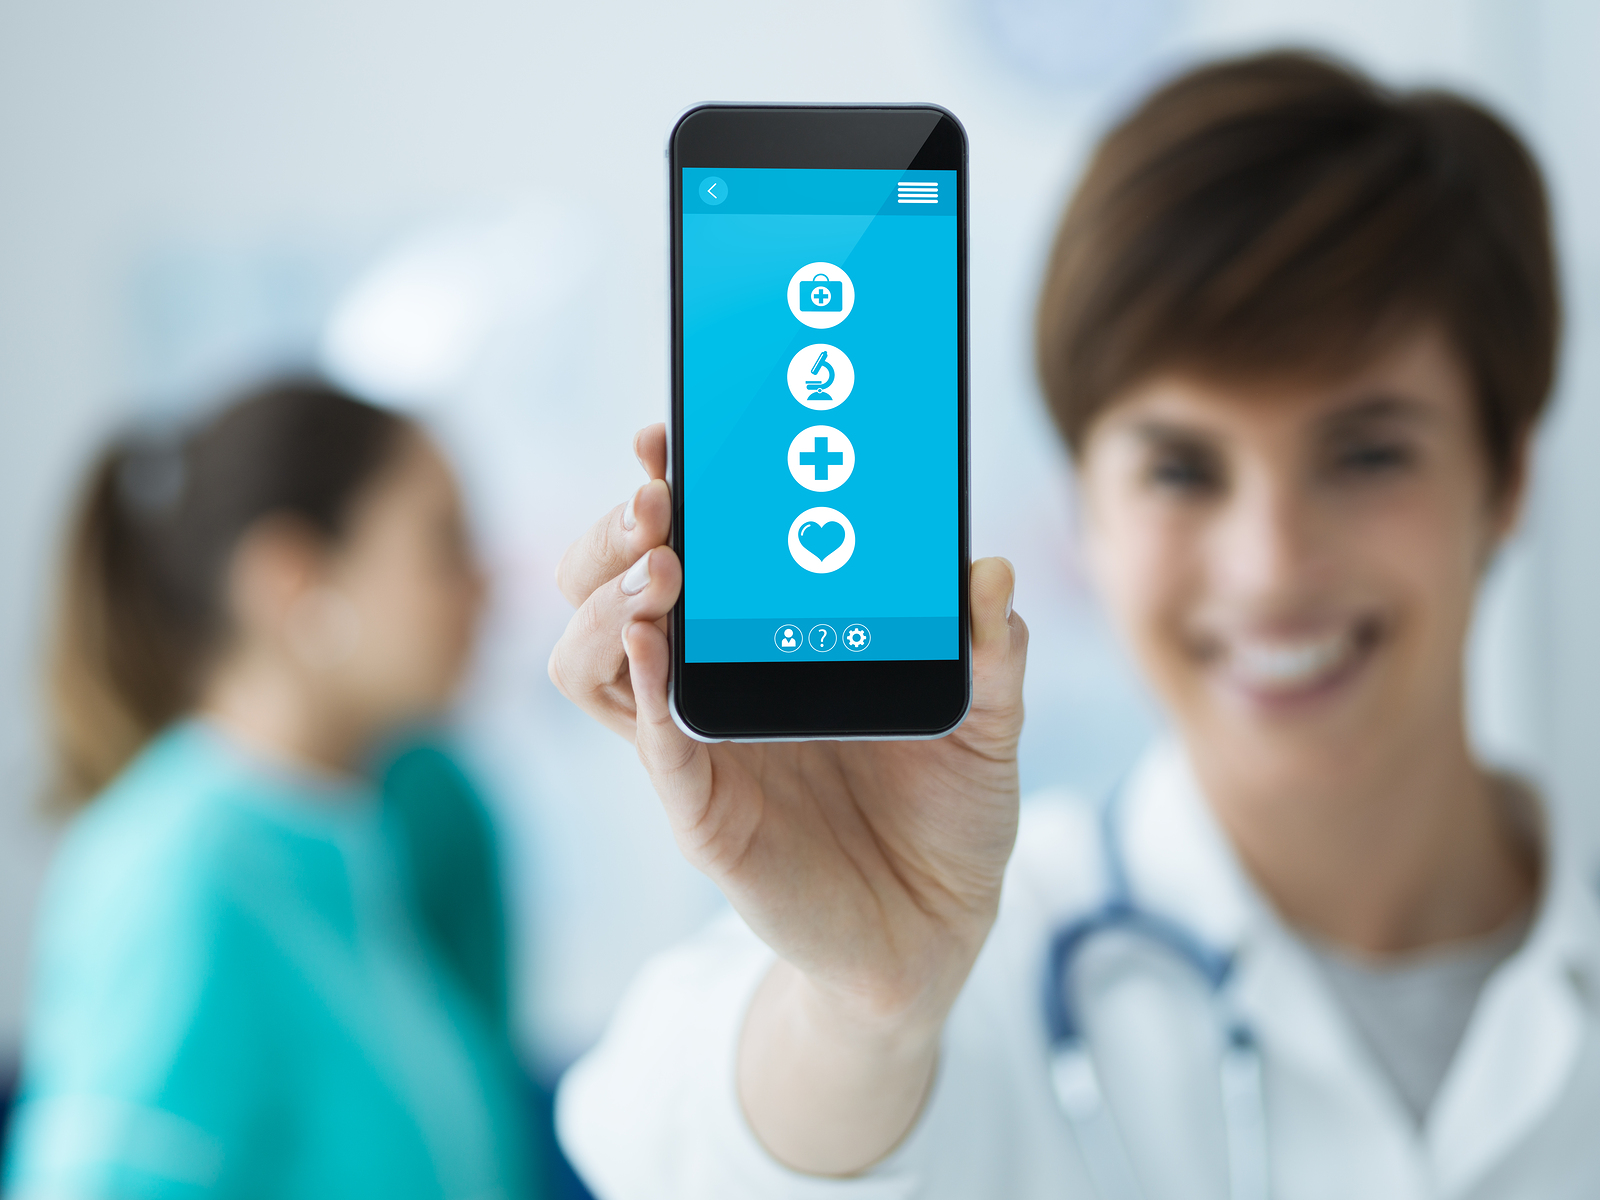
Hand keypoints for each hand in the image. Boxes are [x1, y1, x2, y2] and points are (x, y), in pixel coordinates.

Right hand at [551, 424, 1027, 1171]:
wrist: (939, 924)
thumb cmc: (947, 805)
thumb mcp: (987, 716)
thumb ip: (988, 649)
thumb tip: (987, 569)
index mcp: (766, 640)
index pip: (681, 548)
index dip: (662, 486)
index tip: (670, 431)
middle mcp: (712, 684)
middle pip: (603, 589)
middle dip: (611, 532)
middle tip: (657, 494)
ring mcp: (697, 747)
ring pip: (590, 661)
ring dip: (605, 600)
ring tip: (661, 563)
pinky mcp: (704, 813)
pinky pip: (653, 746)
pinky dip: (642, 690)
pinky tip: (654, 638)